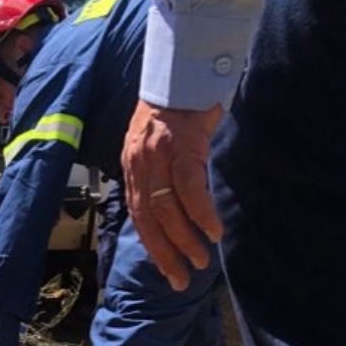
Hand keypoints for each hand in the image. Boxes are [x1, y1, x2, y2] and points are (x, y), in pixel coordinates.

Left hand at [121, 100, 223, 289]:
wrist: (182, 66)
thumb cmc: (177, 105)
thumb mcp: (157, 141)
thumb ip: (160, 171)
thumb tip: (176, 208)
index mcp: (132, 164)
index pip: (138, 214)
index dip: (153, 246)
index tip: (169, 271)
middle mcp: (139, 162)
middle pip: (148, 219)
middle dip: (165, 254)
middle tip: (182, 279)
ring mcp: (157, 154)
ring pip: (166, 208)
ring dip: (184, 239)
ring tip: (202, 260)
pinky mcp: (180, 145)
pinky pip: (189, 187)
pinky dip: (200, 213)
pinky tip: (213, 231)